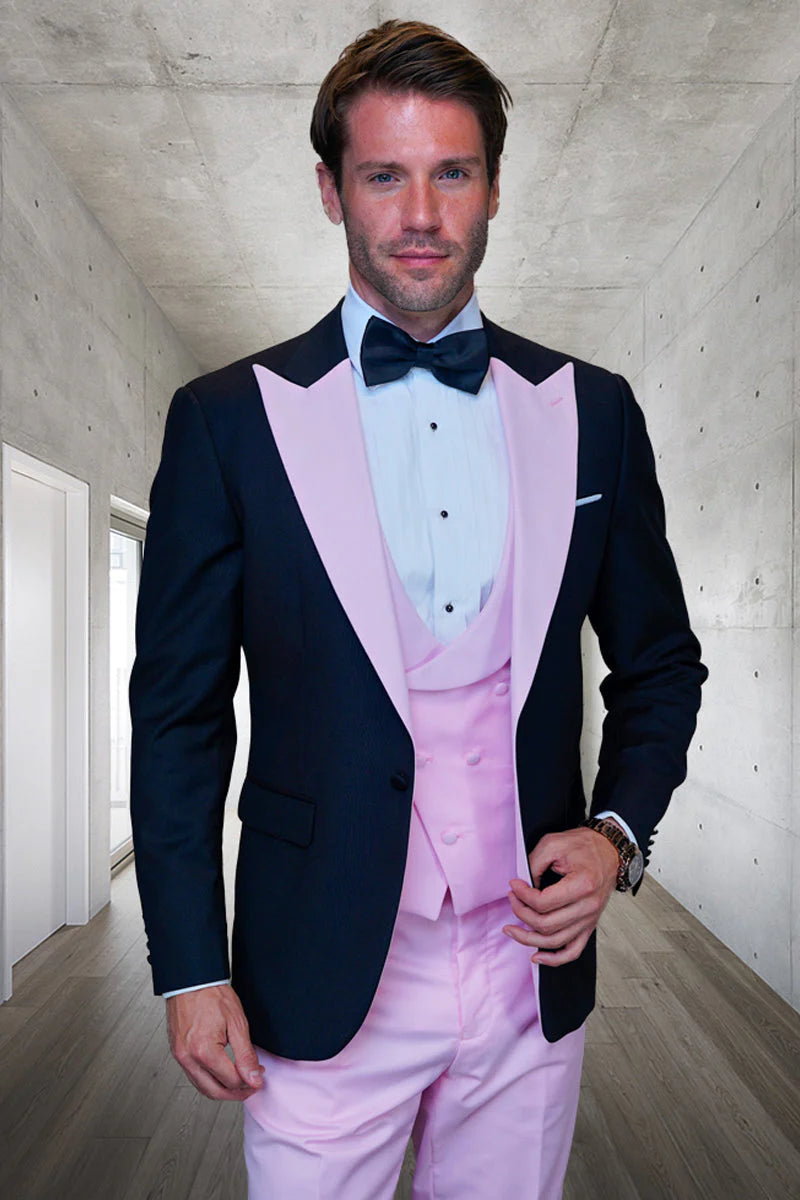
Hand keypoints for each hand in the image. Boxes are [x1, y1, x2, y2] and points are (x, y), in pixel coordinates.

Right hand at [166, 983, 264, 1100]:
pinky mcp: (177, 1053)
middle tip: (252, 1084)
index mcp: (204, 1051)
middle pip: (215, 1092)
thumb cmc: (211, 995)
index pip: (231, 1081)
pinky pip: (193, 1077)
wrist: (191, 980)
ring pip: (202, 1088)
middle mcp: (188, 1058)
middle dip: (237, 1093)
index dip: (250, 1081)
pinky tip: (221, 1073)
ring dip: (222, 1089)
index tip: (260, 1075)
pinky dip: (209, 1080)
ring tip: (239, 1081)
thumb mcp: (237, 1023)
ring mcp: (180, 1057)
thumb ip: (246, 1055)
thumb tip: (254, 1078)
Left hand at [502, 827, 618, 965]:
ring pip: (555, 941)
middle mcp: (589, 906)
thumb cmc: (584, 846)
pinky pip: (573, 951)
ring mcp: (590, 919)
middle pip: (547, 924)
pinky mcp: (589, 925)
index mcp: (583, 885)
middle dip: (521, 914)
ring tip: (511, 930)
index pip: (544, 903)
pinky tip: (537, 956)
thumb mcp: (553, 844)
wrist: (609, 851)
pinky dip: (554, 959)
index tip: (514, 884)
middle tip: (512, 899)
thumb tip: (522, 886)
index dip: (522, 895)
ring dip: (528, 939)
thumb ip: (534, 864)